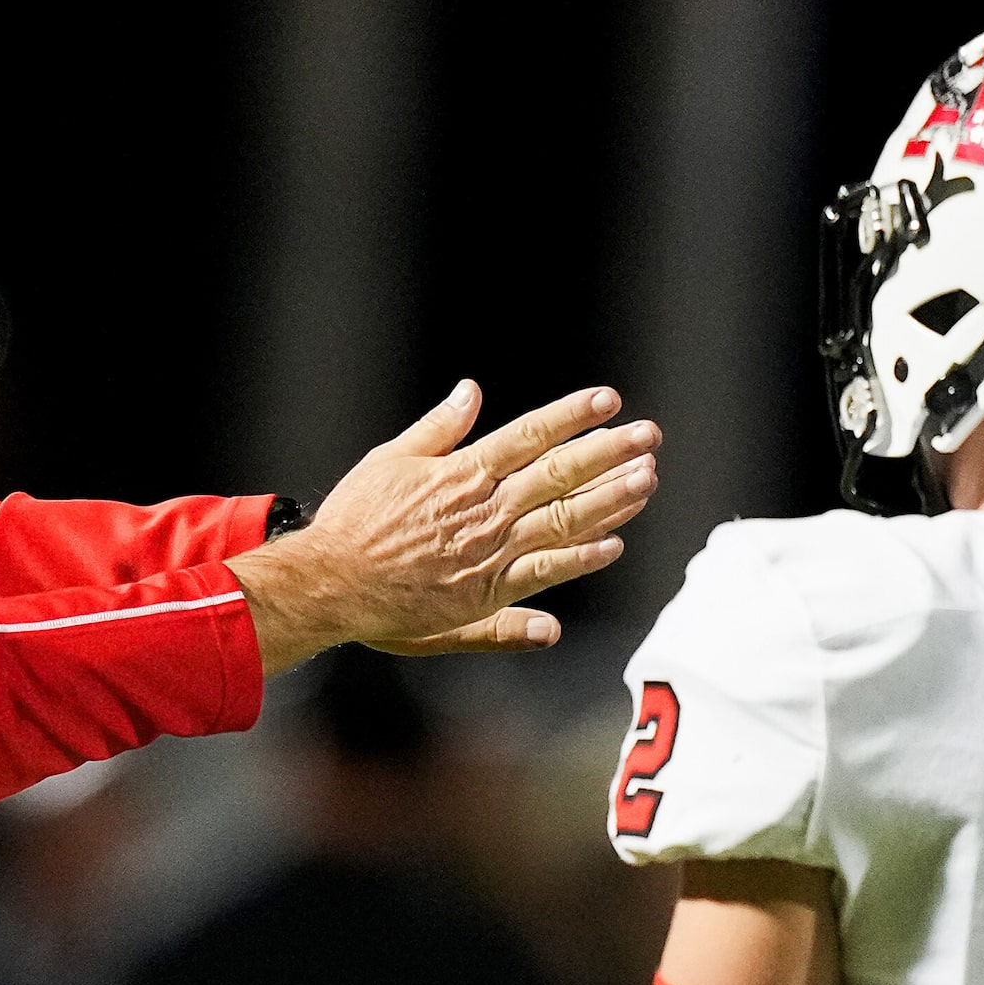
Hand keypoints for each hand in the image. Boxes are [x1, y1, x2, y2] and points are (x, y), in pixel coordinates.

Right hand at [228, 382, 659, 673]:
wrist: (333, 583)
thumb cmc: (355, 523)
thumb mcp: (390, 460)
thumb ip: (439, 428)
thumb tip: (470, 391)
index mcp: (463, 472)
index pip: (530, 435)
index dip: (573, 416)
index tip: (609, 400)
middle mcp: (485, 510)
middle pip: (559, 475)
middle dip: (609, 453)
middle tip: (650, 436)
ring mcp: (490, 553)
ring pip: (562, 521)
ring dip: (609, 501)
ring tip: (647, 481)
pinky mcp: (486, 593)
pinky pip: (543, 575)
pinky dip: (578, 561)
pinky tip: (612, 546)